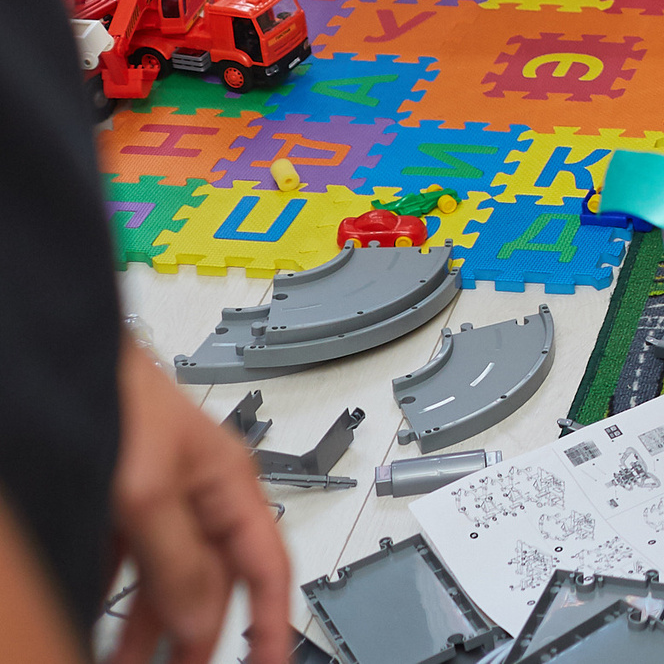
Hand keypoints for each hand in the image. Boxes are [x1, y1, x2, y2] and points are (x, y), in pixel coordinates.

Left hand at [108, 341, 293, 663]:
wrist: (62, 356)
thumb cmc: (116, 396)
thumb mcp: (149, 489)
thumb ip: (180, 558)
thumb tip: (204, 619)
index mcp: (230, 485)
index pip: (269, 567)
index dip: (272, 623)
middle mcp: (199, 494)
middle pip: (215, 582)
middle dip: (200, 637)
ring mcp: (158, 498)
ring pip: (165, 579)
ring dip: (150, 629)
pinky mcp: (119, 500)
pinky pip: (125, 566)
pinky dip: (115, 601)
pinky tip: (98, 619)